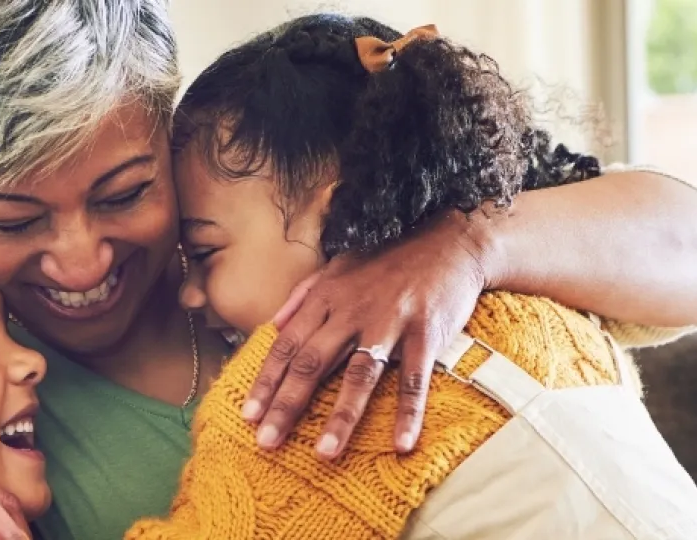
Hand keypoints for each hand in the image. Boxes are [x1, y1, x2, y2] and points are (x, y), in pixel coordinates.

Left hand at [242, 212, 487, 458]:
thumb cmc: (390, 261)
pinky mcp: (425, 333)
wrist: (448, 243)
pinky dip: (408, 412)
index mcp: (326, 297)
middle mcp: (351, 311)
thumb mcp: (339, 267)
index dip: (266, 381)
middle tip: (267, 441)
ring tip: (325, 452)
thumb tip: (273, 324)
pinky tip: (402, 443)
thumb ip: (303, 295)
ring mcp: (389, 322)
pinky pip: (414, 378)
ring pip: (359, 374)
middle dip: (287, 404)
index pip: (287, 345)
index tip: (248, 414)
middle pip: (312, 363)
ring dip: (341, 415)